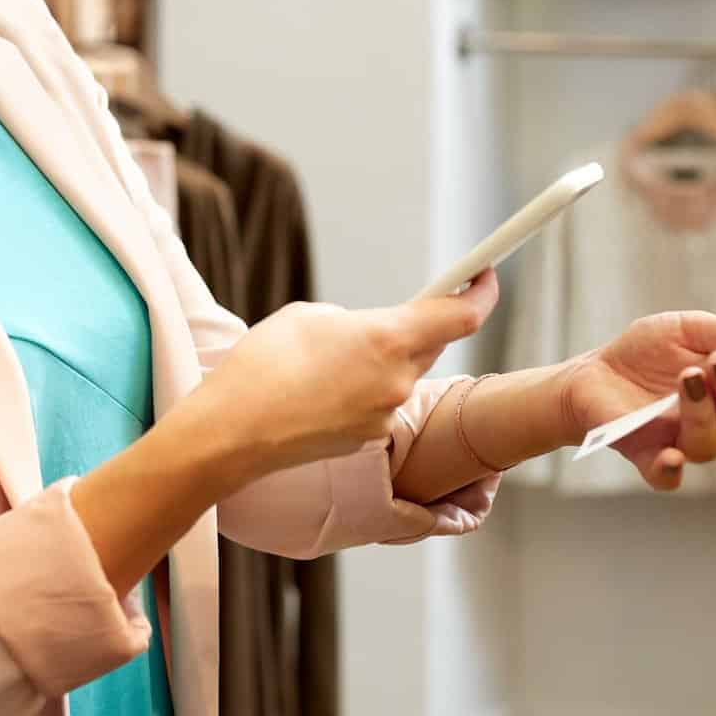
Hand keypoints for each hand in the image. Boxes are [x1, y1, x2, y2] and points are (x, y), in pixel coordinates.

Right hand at [189, 272, 501, 483]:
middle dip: (413, 328)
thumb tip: (368, 335)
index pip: (463, 315)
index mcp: (388, 337)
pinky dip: (359, 391)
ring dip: (378, 362)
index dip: (481, 292)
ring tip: (323, 363)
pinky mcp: (368, 439)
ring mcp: (385, 414)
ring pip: (400, 375)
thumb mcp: (309, 315)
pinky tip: (318, 391)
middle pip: (430, 344)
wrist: (233, 431)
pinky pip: (377, 403)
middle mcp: (398, 379)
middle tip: (376, 321)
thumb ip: (354, 321)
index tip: (483, 276)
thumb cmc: (264, 363)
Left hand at [553, 313, 715, 491]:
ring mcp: (684, 441)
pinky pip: (667, 476)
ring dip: (703, 411)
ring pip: (711, 442)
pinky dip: (670, 469)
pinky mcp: (649, 457)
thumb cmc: (647, 351)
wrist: (593, 372)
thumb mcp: (690, 328)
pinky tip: (672, 456)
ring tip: (687, 378)